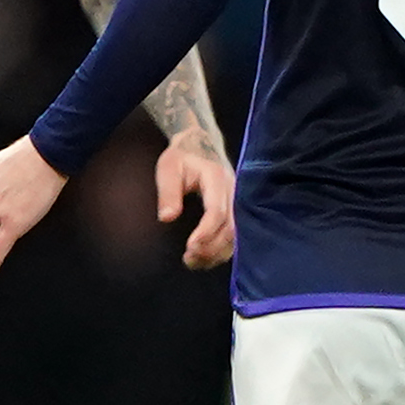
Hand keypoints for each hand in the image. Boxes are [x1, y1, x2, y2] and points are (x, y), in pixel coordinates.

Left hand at [158, 128, 234, 268]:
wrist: (200, 143)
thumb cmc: (182, 156)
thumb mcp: (169, 167)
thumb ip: (168, 192)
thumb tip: (167, 218)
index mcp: (217, 179)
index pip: (217, 211)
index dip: (206, 231)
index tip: (190, 246)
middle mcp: (233, 192)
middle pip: (230, 227)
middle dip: (211, 247)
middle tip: (189, 258)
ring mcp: (237, 202)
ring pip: (235, 235)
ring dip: (216, 252)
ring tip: (192, 261)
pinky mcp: (235, 210)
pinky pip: (234, 235)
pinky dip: (220, 250)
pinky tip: (203, 257)